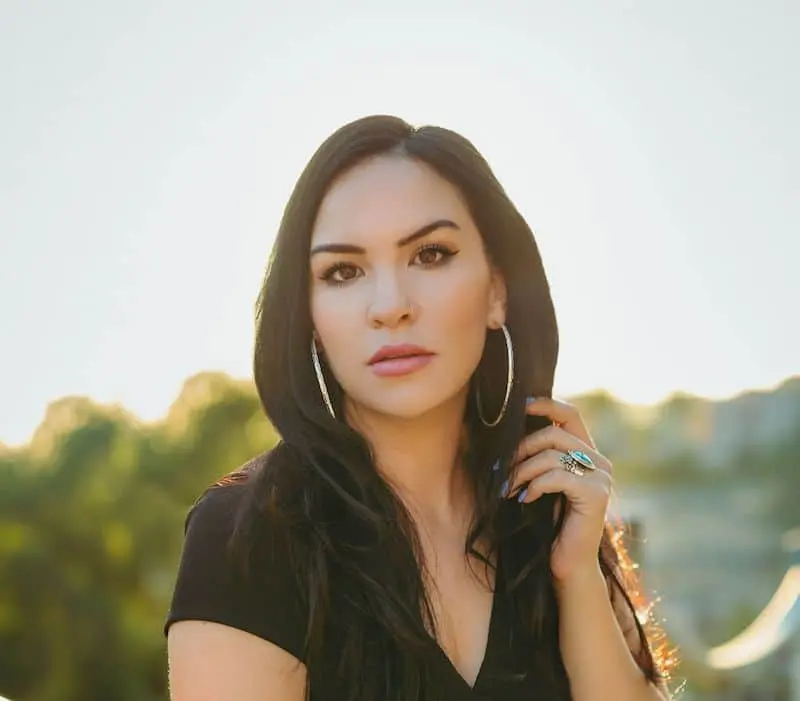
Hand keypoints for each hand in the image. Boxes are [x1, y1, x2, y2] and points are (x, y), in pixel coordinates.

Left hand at [502, 397, 612, 585]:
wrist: (567, 564)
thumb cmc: (548, 524)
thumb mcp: (540, 482)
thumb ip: (536, 457)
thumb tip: (506, 431)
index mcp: (587, 453)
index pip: (570, 414)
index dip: (546, 404)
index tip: (519, 406)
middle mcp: (599, 461)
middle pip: (554, 432)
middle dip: (521, 448)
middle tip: (501, 469)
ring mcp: (601, 477)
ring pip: (552, 454)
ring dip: (522, 470)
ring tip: (508, 489)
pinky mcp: (596, 494)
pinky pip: (556, 476)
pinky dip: (535, 485)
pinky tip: (525, 499)